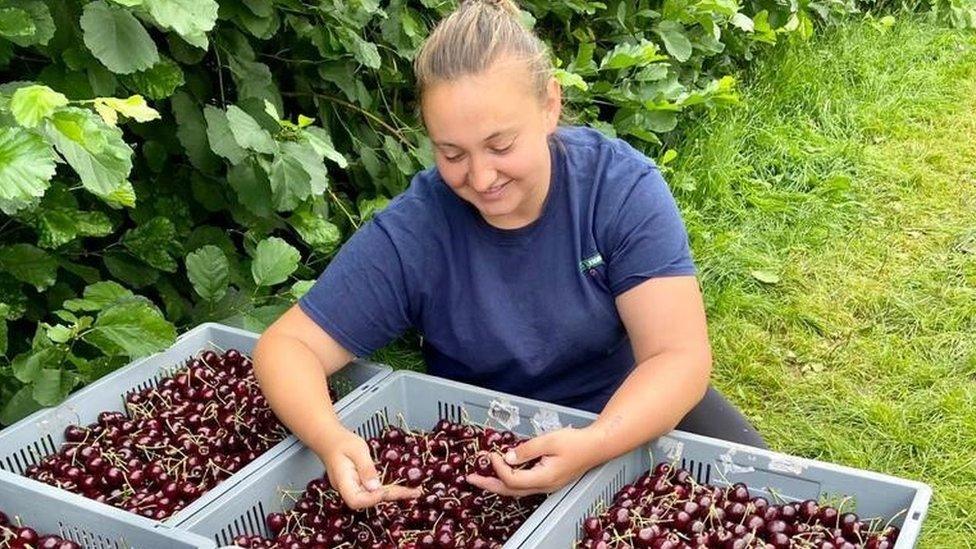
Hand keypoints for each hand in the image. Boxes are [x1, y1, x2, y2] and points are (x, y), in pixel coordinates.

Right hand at [318, 427, 421, 508]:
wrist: (330, 439)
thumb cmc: (341, 442)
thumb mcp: (357, 450)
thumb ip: (366, 468)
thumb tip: (376, 488)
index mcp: (343, 482)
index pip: (356, 500)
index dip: (373, 499)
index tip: (387, 490)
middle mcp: (348, 489)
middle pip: (369, 500)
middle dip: (393, 496)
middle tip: (415, 492)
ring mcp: (354, 488)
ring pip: (374, 495)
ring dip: (394, 493)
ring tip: (414, 490)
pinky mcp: (360, 484)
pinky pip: (374, 489)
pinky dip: (388, 487)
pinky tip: (402, 486)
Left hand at [466, 426, 601, 496]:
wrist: (596, 446)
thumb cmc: (575, 442)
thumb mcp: (549, 441)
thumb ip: (526, 449)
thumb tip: (507, 457)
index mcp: (544, 478)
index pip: (513, 479)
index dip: (498, 467)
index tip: (492, 454)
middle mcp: (544, 486)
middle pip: (511, 491)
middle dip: (489, 484)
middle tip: (471, 479)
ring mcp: (547, 486)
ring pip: (517, 490)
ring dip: (498, 483)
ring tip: (482, 478)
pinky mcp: (548, 481)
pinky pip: (524, 485)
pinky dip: (510, 480)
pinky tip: (504, 473)